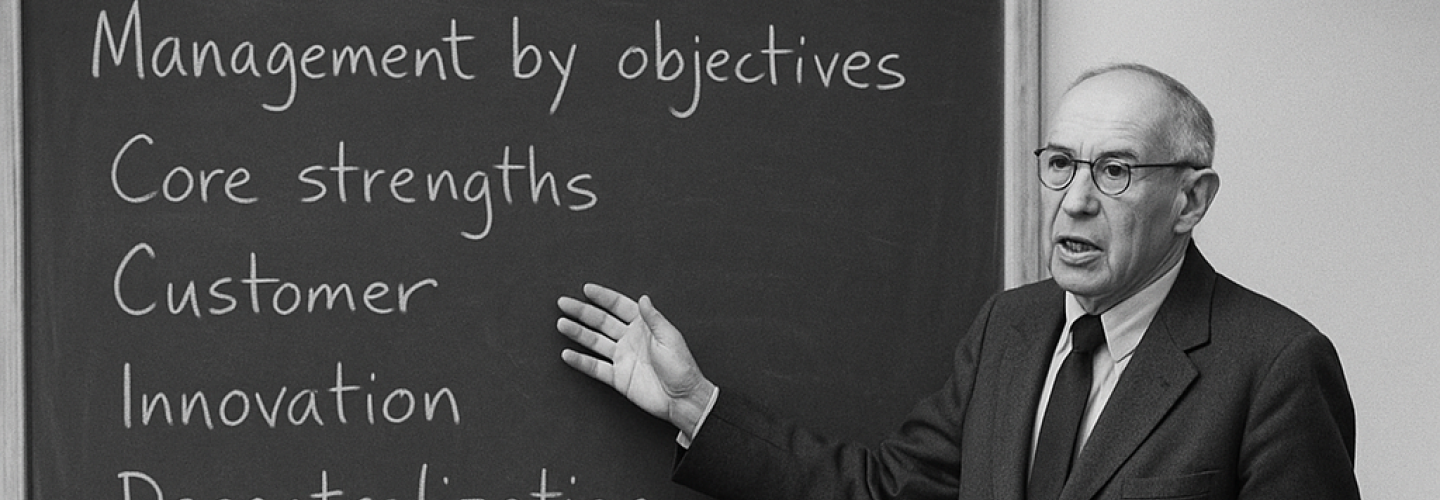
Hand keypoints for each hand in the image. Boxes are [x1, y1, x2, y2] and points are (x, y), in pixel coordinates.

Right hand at [556, 283, 715, 435]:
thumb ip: (653, 318)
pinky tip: (567, 354)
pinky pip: (595, 367)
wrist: (682, 398)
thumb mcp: (670, 338)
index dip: (603, 297)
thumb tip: (643, 297)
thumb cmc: (682, 367)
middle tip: (563, 303)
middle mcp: (630, 339)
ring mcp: (622, 358)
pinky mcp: (618, 377)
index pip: (620, 306)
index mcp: (644, 326)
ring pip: (595, 342)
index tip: (587, 289)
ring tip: (561, 324)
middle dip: (582, 311)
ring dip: (578, 333)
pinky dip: (581, 361)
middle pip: (602, 321)